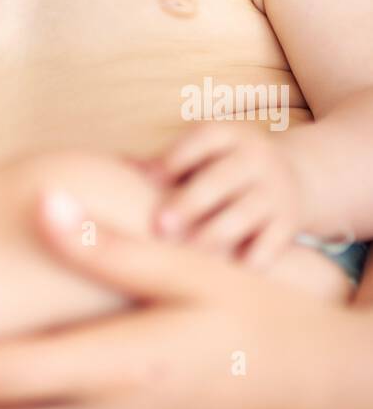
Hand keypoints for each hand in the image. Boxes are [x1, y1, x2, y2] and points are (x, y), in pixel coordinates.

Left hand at [148, 121, 307, 267]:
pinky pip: (272, 241)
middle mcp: (256, 158)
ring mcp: (276, 190)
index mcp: (229, 134)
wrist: (294, 176)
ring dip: (217, 232)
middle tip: (160, 227)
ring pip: (246, 211)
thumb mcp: (201, 154)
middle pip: (223, 178)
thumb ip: (162, 163)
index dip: (175, 158)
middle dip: (191, 203)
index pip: (202, 140)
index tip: (148, 180)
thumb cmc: (223, 167)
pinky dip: (255, 257)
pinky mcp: (289, 222)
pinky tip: (232, 273)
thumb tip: (115, 167)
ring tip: (190, 254)